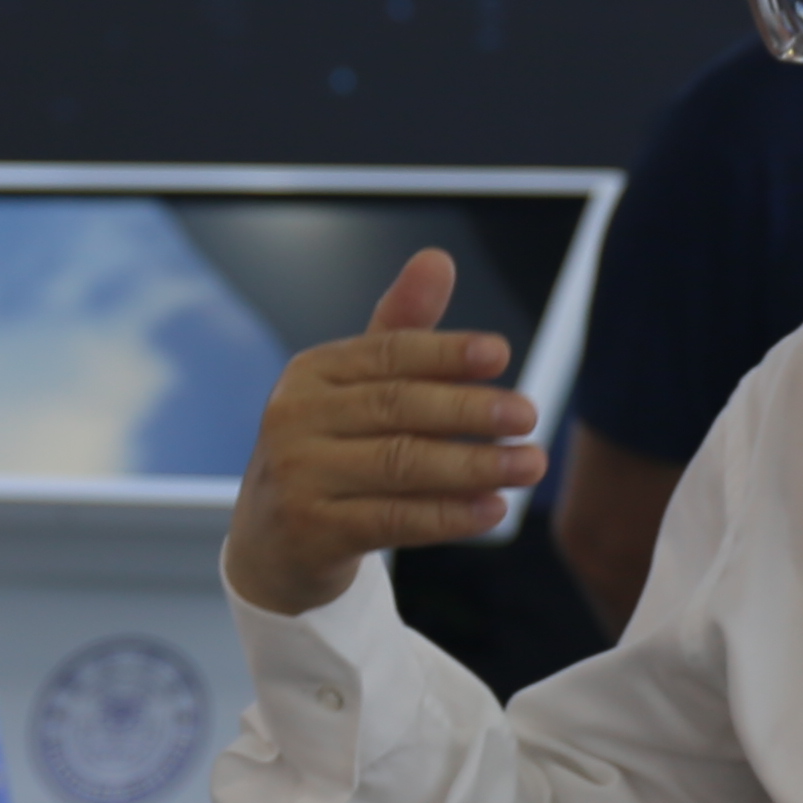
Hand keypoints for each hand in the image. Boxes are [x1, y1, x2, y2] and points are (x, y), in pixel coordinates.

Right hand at [220, 251, 547, 619]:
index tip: (501, 354)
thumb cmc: (330, 452)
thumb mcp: (357, 388)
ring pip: (401, 464)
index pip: (388, 353)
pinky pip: (393, 519)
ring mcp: (299, 476)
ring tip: (529, 465)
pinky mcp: (312, 531)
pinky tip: (493, 508)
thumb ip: (401, 329)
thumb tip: (438, 259)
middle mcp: (296, 417)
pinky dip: (449, 515)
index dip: (446, 352)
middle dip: (469, 410)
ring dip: (474, 465)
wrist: (273, 543)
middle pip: (397, 407)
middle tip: (528, 414)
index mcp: (312, 372)